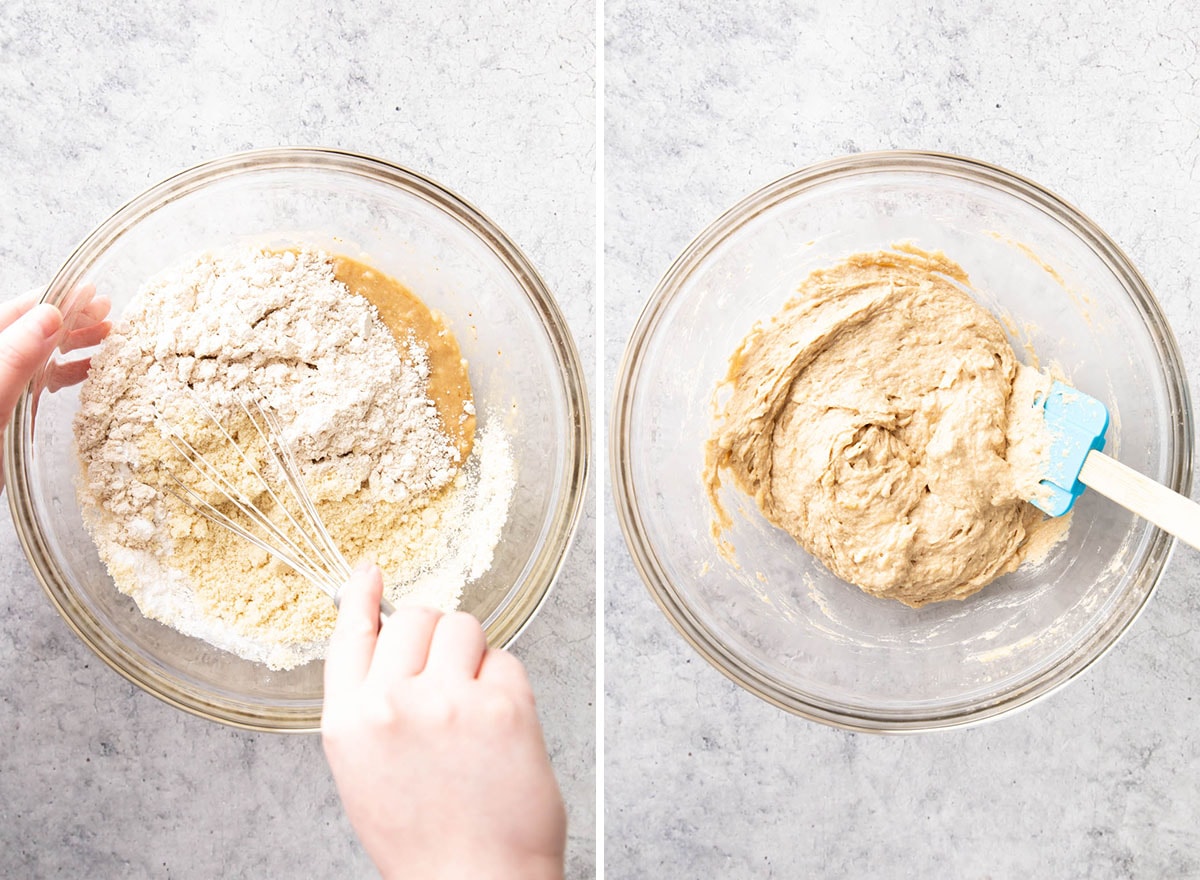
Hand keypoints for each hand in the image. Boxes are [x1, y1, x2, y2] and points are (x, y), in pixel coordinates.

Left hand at [0, 286, 110, 494]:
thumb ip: (15, 356)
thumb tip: (50, 314)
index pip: (19, 313)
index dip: (55, 298)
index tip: (91, 291)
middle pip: (34, 329)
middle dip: (71, 316)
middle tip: (108, 311)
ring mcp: (8, 387)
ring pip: (43, 353)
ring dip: (76, 342)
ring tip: (108, 334)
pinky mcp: (16, 409)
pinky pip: (46, 381)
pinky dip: (71, 371)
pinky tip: (93, 370)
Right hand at [321, 566, 566, 879]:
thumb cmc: (426, 841)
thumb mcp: (368, 773)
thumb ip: (372, 708)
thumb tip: (394, 650)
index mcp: (349, 723)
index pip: (350, 636)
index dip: (362, 597)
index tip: (370, 571)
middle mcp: (392, 703)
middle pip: (415, 617)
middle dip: (434, 634)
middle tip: (448, 674)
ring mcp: (448, 700)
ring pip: (464, 626)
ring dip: (471, 653)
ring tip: (473, 705)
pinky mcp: (503, 706)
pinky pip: (505, 660)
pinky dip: (506, 684)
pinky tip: (499, 729)